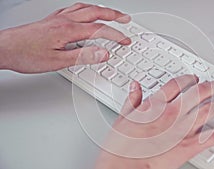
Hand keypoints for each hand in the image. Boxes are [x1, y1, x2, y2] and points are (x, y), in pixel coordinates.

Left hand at [0, 3, 130, 72]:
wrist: (6, 48)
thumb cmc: (27, 54)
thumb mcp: (57, 61)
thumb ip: (83, 56)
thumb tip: (103, 53)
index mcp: (68, 30)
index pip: (99, 30)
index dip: (115, 35)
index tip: (125, 40)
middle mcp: (65, 20)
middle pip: (95, 13)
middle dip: (114, 15)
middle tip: (125, 19)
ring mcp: (59, 18)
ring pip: (86, 8)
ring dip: (102, 10)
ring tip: (112, 14)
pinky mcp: (53, 19)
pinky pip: (74, 9)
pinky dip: (87, 9)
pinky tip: (87, 12)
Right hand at [96, 76, 213, 168]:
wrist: (125, 167)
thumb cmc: (122, 146)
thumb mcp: (123, 118)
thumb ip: (132, 100)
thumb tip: (136, 87)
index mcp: (156, 104)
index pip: (178, 84)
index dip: (188, 78)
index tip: (194, 78)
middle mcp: (173, 113)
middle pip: (199, 93)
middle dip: (213, 86)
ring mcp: (184, 129)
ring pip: (210, 110)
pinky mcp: (191, 145)